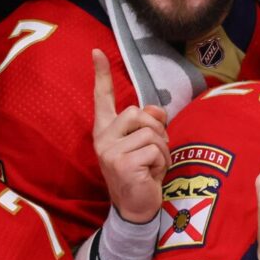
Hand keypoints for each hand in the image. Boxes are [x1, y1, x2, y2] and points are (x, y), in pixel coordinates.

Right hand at [91, 50, 168, 224]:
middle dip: (157, 130)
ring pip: (151, 132)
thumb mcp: (146, 144)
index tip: (96, 51)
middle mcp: (102, 139)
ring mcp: (109, 152)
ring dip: (162, 150)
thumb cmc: (143, 172)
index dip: (100, 75)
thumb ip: (148, 123)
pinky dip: (161, 162)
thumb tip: (154, 109)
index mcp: (106, 131)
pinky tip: (151, 175)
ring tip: (152, 166)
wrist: (136, 207)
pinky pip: (155, 150)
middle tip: (153, 152)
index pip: (101, 99)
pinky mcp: (121, 164)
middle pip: (139, 112)